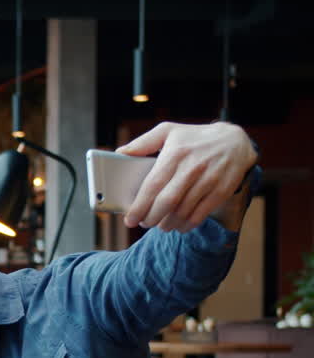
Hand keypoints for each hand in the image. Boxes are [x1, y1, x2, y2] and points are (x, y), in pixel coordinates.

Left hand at [118, 121, 256, 231]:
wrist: (235, 141)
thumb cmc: (194, 138)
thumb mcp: (168, 131)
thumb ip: (143, 142)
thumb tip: (120, 153)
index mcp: (175, 154)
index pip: (152, 186)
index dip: (139, 206)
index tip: (129, 220)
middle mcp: (192, 168)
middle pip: (166, 202)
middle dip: (151, 218)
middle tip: (144, 223)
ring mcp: (209, 180)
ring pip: (183, 211)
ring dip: (167, 224)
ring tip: (160, 225)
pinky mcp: (221, 190)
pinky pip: (200, 214)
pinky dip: (186, 225)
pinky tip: (178, 226)